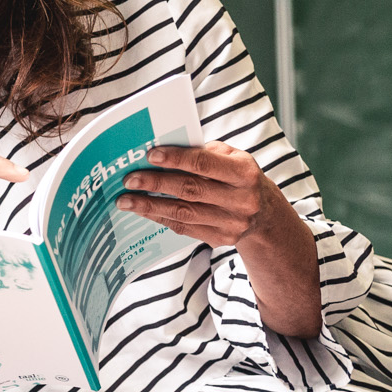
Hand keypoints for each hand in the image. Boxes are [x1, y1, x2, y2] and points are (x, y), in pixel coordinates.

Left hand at [117, 141, 280, 246]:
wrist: (266, 215)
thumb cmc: (240, 178)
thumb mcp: (233, 158)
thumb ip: (204, 153)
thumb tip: (165, 152)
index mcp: (244, 173)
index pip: (205, 164)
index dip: (176, 159)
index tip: (150, 155)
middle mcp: (241, 200)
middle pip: (190, 190)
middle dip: (156, 184)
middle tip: (129, 180)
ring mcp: (231, 223)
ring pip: (183, 213)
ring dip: (150, 206)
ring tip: (125, 200)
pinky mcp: (221, 239)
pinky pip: (184, 228)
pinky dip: (160, 218)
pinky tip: (142, 211)